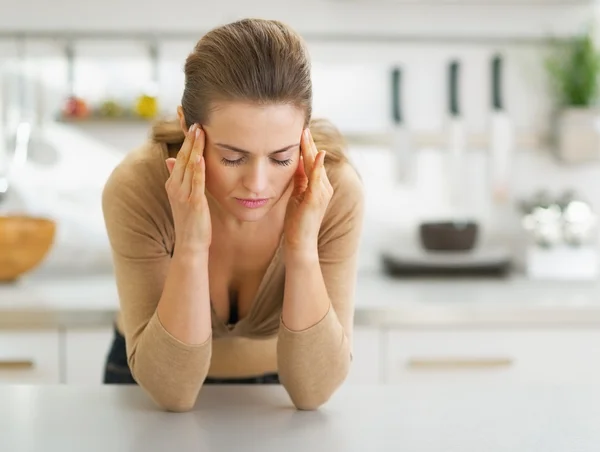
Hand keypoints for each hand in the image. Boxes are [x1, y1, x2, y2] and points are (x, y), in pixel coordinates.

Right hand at [165, 124, 211, 254]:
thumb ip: (176, 177)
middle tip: (196, 121)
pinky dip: (198, 169)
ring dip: (194, 148)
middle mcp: (175, 187)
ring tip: (200, 131)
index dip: (185, 141)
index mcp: (172, 184)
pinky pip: (196, 182)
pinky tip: (200, 156)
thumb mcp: (181, 197)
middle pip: (182, 157)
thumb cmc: (190, 222)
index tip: (191, 125)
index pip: (179, 157)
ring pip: (188, 166)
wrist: (190, 245)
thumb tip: (169, 158)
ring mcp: (183, 195)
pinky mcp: (194, 203)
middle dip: (189, 139)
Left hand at [284, 128, 333, 254]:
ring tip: (304, 133)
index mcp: (319, 186)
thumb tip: (297, 164)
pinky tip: (316, 154)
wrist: (300, 243)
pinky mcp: (316, 199)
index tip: (301, 132)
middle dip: (309, 143)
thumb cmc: (297, 223)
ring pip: (316, 165)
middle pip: (316, 160)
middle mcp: (324, 187)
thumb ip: (299, 180)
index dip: (306, 147)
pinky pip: (317, 178)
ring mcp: (322, 193)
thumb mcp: (297, 196)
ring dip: (310, 149)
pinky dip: (316, 165)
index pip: (312, 162)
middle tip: (303, 126)